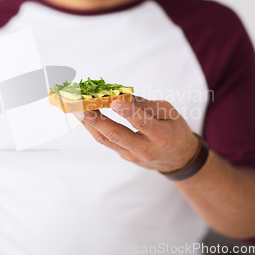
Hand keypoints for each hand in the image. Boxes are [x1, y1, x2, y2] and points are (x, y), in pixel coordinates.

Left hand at [74, 96, 199, 172]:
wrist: (178, 159)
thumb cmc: (174, 130)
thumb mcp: (169, 113)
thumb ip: (146, 105)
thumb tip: (123, 95)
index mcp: (161, 136)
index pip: (142, 123)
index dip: (128, 112)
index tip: (114, 101)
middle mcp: (145, 149)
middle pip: (117, 135)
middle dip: (97, 120)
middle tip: (81, 107)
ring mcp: (132, 155)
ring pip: (106, 140)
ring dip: (89, 124)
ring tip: (76, 109)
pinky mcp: (124, 156)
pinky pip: (107, 141)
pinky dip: (94, 127)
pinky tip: (84, 116)